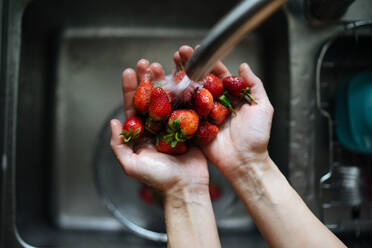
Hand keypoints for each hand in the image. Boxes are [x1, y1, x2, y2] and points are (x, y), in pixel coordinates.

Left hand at [110, 59, 208, 192]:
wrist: (185, 188)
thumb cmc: (159, 179)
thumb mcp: (131, 165)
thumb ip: (119, 145)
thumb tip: (113, 122)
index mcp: (142, 134)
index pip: (134, 107)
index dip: (130, 89)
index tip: (129, 72)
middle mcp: (157, 127)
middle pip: (151, 98)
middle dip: (147, 80)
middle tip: (146, 63)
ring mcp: (175, 125)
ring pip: (168, 99)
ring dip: (165, 82)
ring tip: (162, 66)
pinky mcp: (191, 127)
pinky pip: (187, 106)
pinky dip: (185, 92)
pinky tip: (182, 78)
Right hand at [174, 46, 273, 178]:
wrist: (245, 162)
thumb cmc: (257, 136)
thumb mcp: (263, 107)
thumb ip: (254, 85)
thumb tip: (244, 65)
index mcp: (231, 96)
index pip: (217, 74)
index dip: (207, 61)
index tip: (196, 50)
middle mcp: (216, 103)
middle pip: (200, 80)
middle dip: (189, 66)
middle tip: (178, 53)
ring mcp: (204, 115)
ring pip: (190, 93)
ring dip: (179, 79)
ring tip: (169, 65)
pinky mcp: (195, 127)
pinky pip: (184, 113)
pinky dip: (175, 102)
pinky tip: (166, 89)